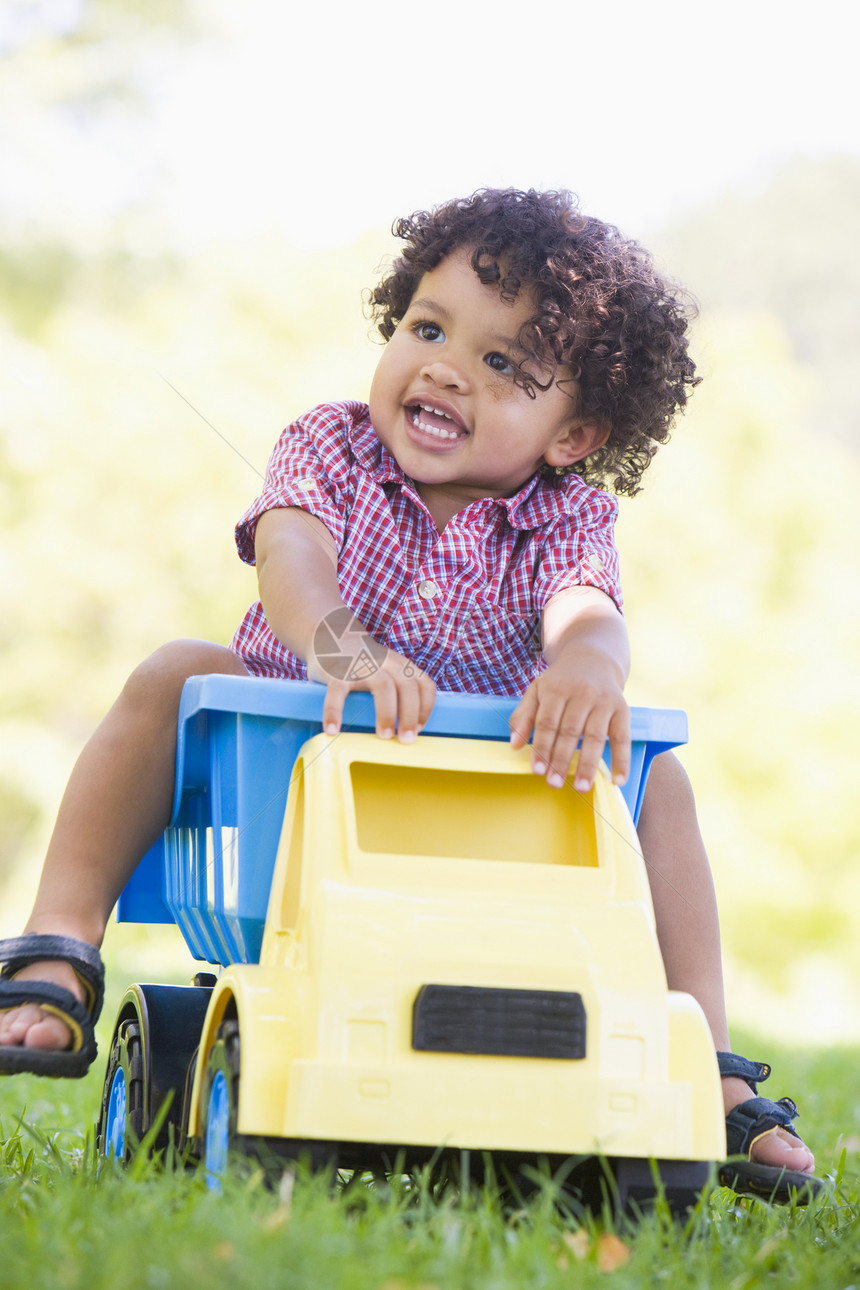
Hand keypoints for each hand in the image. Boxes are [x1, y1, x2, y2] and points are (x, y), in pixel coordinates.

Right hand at [307, 624, 435, 741]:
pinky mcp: (337, 670)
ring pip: (383, 686)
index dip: (425, 708)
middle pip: (407, 686)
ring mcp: (362, 664)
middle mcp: (386, 662)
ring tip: (383, 736)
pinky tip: (332, 729)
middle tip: (406, 739)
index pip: (424, 684)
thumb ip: (397, 690)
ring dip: (386, 713)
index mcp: (400, 665)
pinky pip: (338, 692)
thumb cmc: (362, 663)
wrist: (328, 635)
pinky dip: (334, 712)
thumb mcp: (386, 669)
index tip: (418, 729)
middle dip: (410, 715)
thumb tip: (405, 728)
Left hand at [509, 648, 629, 791]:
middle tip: (554, 783)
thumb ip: (523, 716)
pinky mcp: (622, 708)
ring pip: (595, 736)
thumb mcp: (537, 690)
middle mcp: (581, 693)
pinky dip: (622, 759)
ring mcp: (603, 701)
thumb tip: (514, 745)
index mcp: (556, 689)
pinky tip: (618, 779)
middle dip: (561, 759)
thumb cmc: (561, 681)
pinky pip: (622, 737)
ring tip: (582, 786)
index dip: (541, 747)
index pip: (547, 722)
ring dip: (588, 764)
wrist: (593, 658)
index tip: (536, 770)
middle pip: (570, 731)